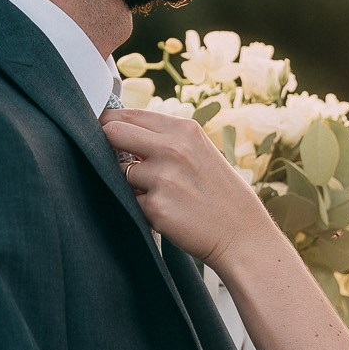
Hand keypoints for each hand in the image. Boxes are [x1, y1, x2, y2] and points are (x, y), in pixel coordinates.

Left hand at [100, 107, 274, 266]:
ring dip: (132, 183)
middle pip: (112, 133)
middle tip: (120, 160)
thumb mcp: (200, 151)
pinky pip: (131, 201)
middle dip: (108, 146)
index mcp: (184, 130)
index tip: (106, 133)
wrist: (242, 234)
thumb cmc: (219, 193)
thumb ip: (164, 139)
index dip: (111, 124)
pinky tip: (168, 212)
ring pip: (120, 172)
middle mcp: (173, 148)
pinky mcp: (155, 206)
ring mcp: (163, 177)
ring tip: (163, 194)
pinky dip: (143, 207)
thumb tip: (121, 130)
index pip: (129, 115)